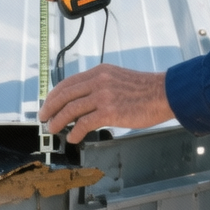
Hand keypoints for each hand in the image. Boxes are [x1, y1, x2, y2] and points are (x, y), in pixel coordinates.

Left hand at [39, 64, 172, 142]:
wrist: (165, 94)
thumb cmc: (146, 90)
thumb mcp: (119, 79)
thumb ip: (102, 86)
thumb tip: (86, 102)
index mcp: (100, 72)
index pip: (68, 83)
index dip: (54, 95)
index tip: (48, 104)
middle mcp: (98, 81)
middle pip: (65, 94)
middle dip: (50, 107)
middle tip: (44, 117)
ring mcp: (103, 96)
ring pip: (71, 109)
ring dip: (58, 120)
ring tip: (53, 129)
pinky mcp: (110, 111)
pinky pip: (84, 123)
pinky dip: (75, 131)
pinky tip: (73, 137)